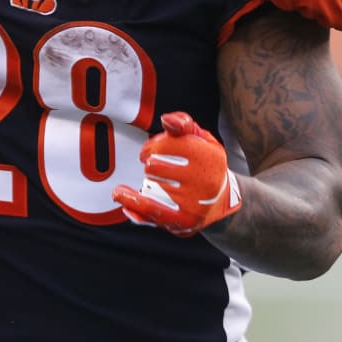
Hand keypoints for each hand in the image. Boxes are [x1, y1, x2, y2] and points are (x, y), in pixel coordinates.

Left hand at [112, 112, 242, 236]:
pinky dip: (133, 204)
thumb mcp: (201, 139)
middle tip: (151, 167)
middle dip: (148, 164)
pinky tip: (120, 196)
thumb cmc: (206, 164)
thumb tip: (167, 120)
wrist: (221, 200)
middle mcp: (205, 181)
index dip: (151, 146)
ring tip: (135, 187)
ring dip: (139, 184)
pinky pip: (153, 212)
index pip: (167, 145)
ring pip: (151, 188)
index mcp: (209, 157)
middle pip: (155, 167)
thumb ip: (182, 124)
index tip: (148, 152)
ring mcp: (194, 203)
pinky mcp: (185, 221)